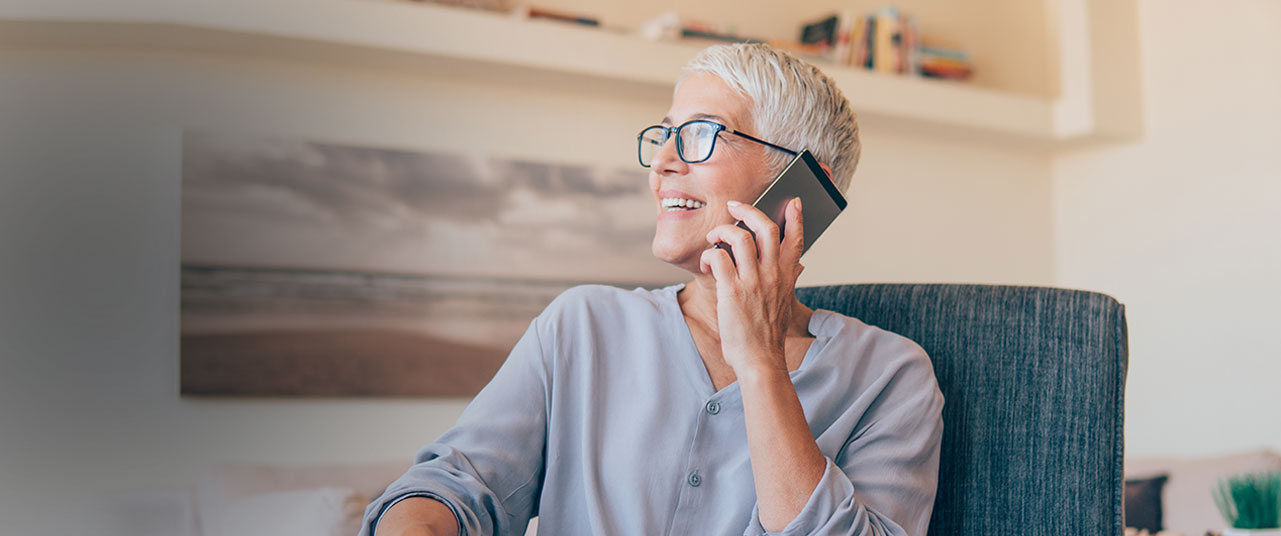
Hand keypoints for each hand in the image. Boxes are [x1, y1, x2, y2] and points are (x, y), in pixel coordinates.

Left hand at [699, 197, 805, 374]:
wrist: (760, 360)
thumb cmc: (768, 333)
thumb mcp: (786, 303)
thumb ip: (791, 280)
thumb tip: (800, 266)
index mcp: (787, 276)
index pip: (796, 239)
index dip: (796, 217)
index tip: (792, 201)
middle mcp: (773, 275)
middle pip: (766, 228)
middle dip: (748, 210)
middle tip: (734, 207)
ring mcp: (753, 282)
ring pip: (740, 237)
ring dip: (723, 231)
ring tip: (715, 237)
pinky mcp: (732, 291)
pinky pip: (719, 258)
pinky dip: (709, 254)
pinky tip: (707, 262)